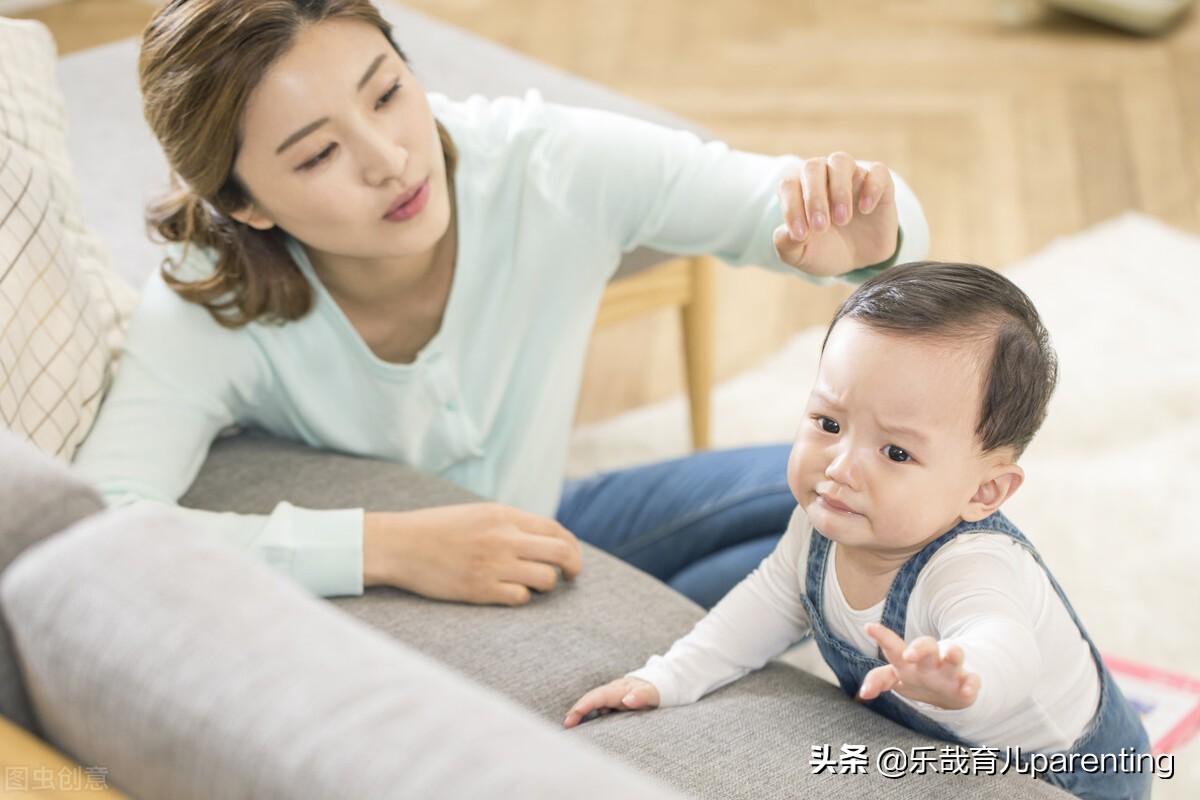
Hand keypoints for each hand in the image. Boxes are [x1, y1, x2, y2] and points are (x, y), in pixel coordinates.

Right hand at [363, 503, 582, 605]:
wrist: (399, 545)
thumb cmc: (438, 529)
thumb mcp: (478, 514)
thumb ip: (511, 523)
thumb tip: (546, 538)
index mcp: (503, 515)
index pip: (556, 530)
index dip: (572, 546)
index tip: (572, 557)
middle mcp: (503, 537)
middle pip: (561, 553)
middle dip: (573, 566)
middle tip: (571, 575)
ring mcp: (493, 565)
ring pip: (546, 578)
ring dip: (547, 584)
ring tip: (534, 584)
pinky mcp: (480, 590)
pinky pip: (521, 598)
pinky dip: (522, 597)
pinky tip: (511, 593)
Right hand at [563, 677, 659, 728]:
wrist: (656, 686)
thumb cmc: (653, 691)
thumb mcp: (651, 694)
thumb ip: (641, 696)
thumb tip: (627, 700)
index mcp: (618, 690)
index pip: (597, 696)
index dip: (584, 705)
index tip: (573, 715)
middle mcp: (610, 692)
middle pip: (590, 699)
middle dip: (576, 710)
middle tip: (566, 725)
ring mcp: (609, 698)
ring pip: (591, 704)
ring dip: (579, 713)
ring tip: (568, 727)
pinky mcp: (611, 704)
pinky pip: (596, 709)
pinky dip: (587, 716)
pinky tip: (581, 727)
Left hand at [772, 153, 898, 277]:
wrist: (858, 261)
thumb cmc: (823, 252)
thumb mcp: (801, 255)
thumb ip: (786, 245)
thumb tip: (788, 234)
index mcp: (799, 189)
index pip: (789, 185)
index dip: (791, 208)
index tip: (801, 236)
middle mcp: (823, 176)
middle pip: (812, 167)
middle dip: (814, 198)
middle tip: (821, 228)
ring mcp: (852, 177)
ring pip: (841, 161)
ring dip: (839, 189)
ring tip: (842, 219)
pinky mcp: (879, 184)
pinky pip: (877, 171)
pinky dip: (872, 187)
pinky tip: (866, 210)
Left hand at [858, 623, 979, 709]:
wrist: (949, 690)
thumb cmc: (918, 677)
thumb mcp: (897, 677)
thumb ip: (879, 679)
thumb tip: (863, 694)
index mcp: (909, 660)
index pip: (894, 647)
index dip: (882, 637)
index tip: (869, 627)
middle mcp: (929, 662)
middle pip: (926, 647)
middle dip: (919, 648)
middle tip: (908, 654)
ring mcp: (949, 671)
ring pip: (953, 658)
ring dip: (954, 655)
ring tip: (952, 652)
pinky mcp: (967, 683)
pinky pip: (972, 681)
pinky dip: (971, 685)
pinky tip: (967, 691)